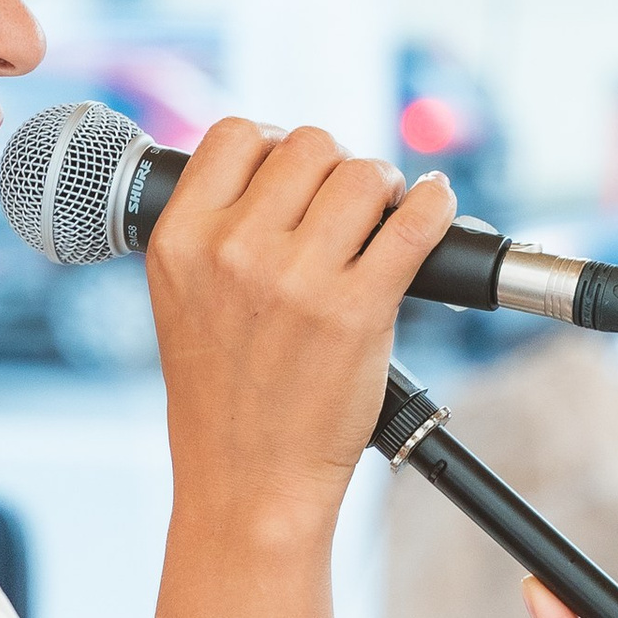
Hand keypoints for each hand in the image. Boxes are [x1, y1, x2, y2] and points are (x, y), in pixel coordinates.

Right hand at [145, 122, 458, 549]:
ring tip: (381, 220)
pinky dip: (435, 204)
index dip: (274, 144)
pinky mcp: (358, 310)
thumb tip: (279, 163)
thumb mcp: (183, 300)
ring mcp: (298, 280)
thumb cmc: (222, 397)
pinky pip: (417, 221)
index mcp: (181, 242)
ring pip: (363, 174)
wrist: (248, 483)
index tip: (293, 173)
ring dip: (383, 187)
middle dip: (335, 167)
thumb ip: (214, 230)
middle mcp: (233, 252)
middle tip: (346, 205)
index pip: (236, 134)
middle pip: (309, 145)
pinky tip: (432, 207)